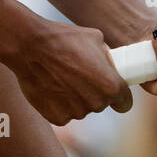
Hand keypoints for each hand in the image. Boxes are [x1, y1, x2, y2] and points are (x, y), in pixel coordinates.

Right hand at [6, 19, 133, 125]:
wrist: (31, 47)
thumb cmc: (64, 39)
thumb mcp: (95, 39)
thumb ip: (108, 57)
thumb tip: (111, 64)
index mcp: (110, 86)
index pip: (125, 102)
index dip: (120, 97)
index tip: (112, 91)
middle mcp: (96, 103)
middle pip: (102, 104)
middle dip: (95, 92)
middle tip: (80, 75)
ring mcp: (76, 112)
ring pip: (82, 108)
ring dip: (77, 98)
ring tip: (62, 77)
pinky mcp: (57, 118)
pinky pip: (65, 113)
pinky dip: (60, 104)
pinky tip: (52, 86)